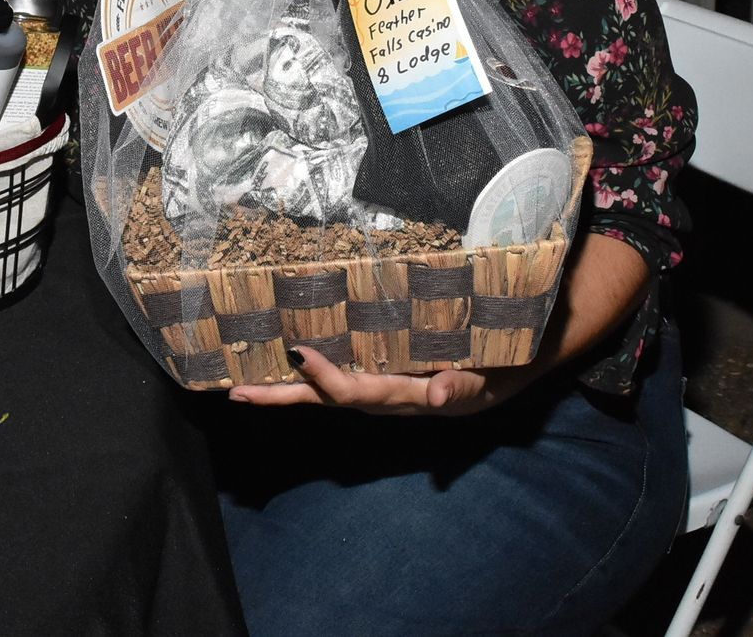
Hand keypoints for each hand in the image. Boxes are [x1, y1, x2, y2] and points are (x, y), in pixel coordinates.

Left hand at [226, 345, 541, 416]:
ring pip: (328, 391)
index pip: (356, 390)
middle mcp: (385, 396)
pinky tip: (284, 366)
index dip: (326, 376)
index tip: (298, 353)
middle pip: (326, 398)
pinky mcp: (386, 374)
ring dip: (287, 389)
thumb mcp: (487, 381)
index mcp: (405, 396)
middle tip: (238, 392)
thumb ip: (460, 387)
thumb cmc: (499, 369)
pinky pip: (342, 376)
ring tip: (245, 385)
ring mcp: (382, 388)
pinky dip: (311, 375)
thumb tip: (433, 393)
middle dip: (283, 395)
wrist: (515, 367)